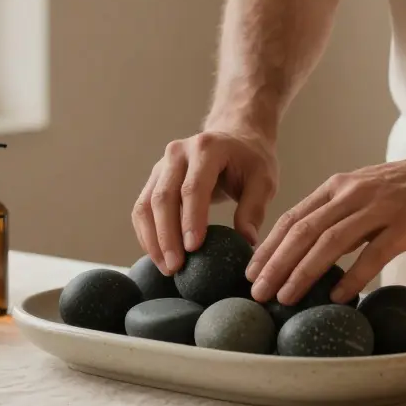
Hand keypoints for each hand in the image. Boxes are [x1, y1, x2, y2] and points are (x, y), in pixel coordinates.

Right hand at [133, 129, 278, 274]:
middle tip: (176, 267)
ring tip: (166, 268)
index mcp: (206, 148)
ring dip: (152, 239)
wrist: (234, 137)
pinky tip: (158, 256)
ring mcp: (161, 165)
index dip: (191, 219)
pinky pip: (142, 209)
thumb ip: (254, 208)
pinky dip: (146, 234)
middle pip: (163, 197)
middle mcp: (177, 153)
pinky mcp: (154, 179)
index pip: (193, 187)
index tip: (194, 248)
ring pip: (146, 205)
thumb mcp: (263, 180)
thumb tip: (247, 241)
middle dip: (167, 236)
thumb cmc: (250, 160)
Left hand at [246, 148, 405, 304]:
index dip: (268, 247)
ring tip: (286, 297)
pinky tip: (338, 296)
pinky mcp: (404, 224)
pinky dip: (352, 276)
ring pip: (330, 242)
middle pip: (303, 231)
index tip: (251, 273)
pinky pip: (373, 253)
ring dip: (303, 272)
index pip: (293, 218)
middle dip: (276, 264)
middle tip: (257, 292)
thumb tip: (317, 253)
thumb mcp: (366, 193)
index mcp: (338, 187)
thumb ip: (342, 217)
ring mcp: (378, 208)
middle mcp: (352, 194)